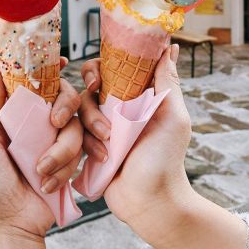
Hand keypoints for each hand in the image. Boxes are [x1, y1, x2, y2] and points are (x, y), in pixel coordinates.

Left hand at [0, 57, 81, 248]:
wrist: (5, 222)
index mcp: (12, 110)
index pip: (33, 80)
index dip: (47, 68)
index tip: (58, 60)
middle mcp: (34, 121)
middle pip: (64, 96)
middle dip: (65, 106)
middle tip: (55, 121)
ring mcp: (52, 140)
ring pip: (74, 125)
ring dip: (61, 150)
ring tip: (41, 171)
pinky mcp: (67, 159)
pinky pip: (80, 150)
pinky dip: (64, 168)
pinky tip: (48, 183)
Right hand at [79, 45, 247, 248]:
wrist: (150, 201)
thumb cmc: (166, 158)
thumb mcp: (172, 116)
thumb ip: (167, 81)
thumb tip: (169, 47)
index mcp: (138, 94)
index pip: (113, 67)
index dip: (101, 66)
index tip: (98, 77)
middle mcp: (118, 106)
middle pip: (91, 85)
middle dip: (90, 96)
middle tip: (93, 99)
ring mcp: (103, 126)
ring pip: (81, 109)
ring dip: (92, 122)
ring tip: (108, 142)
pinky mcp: (90, 144)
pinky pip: (77, 133)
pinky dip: (87, 142)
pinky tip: (104, 156)